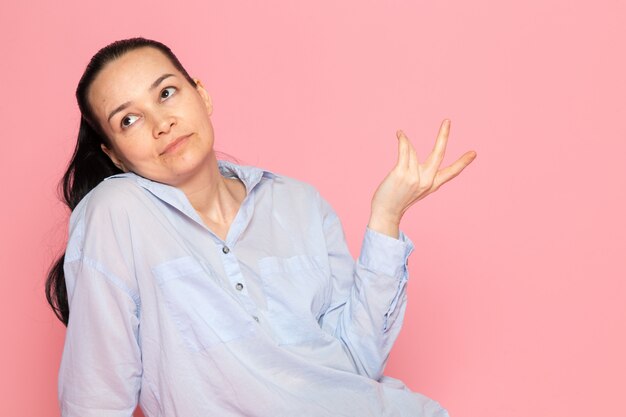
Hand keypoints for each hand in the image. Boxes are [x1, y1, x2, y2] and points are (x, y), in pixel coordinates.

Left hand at [368, 119, 476, 237]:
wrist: (385, 212)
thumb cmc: (398, 198)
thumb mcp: (414, 186)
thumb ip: (417, 169)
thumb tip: (408, 145)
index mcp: (432, 185)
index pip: (452, 172)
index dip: (463, 162)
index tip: (474, 153)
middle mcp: (426, 181)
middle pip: (438, 154)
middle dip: (443, 136)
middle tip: (447, 121)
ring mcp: (414, 178)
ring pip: (413, 150)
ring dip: (406, 141)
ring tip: (401, 137)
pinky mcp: (401, 174)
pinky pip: (404, 151)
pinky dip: (403, 140)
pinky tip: (400, 134)